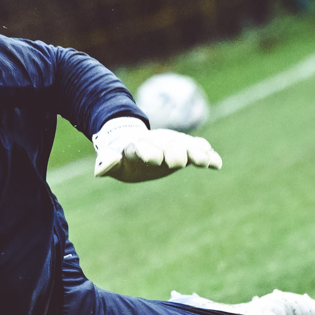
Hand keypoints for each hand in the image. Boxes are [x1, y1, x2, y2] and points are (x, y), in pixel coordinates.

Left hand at [92, 116, 221, 182]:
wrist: (136, 143)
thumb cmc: (124, 157)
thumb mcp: (114, 162)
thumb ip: (107, 162)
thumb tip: (98, 170)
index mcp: (138, 147)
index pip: (143, 147)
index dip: (148, 151)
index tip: (154, 158)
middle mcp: (159, 143)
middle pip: (170, 146)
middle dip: (174, 152)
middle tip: (177, 162)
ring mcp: (174, 144)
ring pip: (187, 146)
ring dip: (196, 153)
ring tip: (204, 161)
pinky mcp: (186, 148)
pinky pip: (199, 149)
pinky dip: (208, 155)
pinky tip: (217, 164)